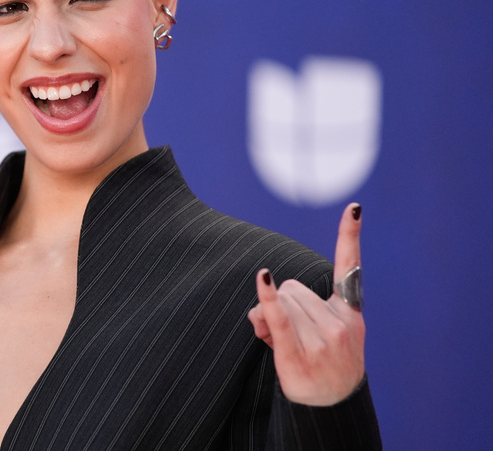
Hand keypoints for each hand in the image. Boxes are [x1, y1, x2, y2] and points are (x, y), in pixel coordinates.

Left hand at [247, 203, 365, 405]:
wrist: (330, 408)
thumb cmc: (320, 365)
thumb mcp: (321, 335)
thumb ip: (295, 307)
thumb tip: (266, 289)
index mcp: (348, 313)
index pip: (349, 268)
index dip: (350, 236)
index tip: (354, 207)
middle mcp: (339, 323)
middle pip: (293, 287)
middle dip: (281, 303)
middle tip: (288, 334)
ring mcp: (321, 339)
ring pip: (280, 301)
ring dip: (267, 316)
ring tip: (279, 343)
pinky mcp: (298, 352)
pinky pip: (278, 317)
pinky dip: (267, 298)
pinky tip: (262, 277)